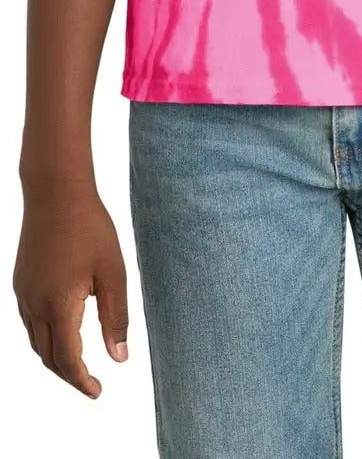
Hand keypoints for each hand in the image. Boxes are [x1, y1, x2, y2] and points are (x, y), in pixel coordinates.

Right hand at [13, 182, 128, 397]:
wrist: (56, 191)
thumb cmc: (90, 227)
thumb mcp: (113, 273)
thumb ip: (116, 318)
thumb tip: (119, 358)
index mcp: (59, 306)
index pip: (68, 360)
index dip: (82, 381)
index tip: (97, 391)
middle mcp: (35, 305)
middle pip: (48, 357)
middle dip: (68, 375)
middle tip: (90, 382)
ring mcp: (23, 293)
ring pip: (35, 341)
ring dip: (55, 357)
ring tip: (79, 361)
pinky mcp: (20, 281)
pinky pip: (29, 321)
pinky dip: (44, 336)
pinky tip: (62, 329)